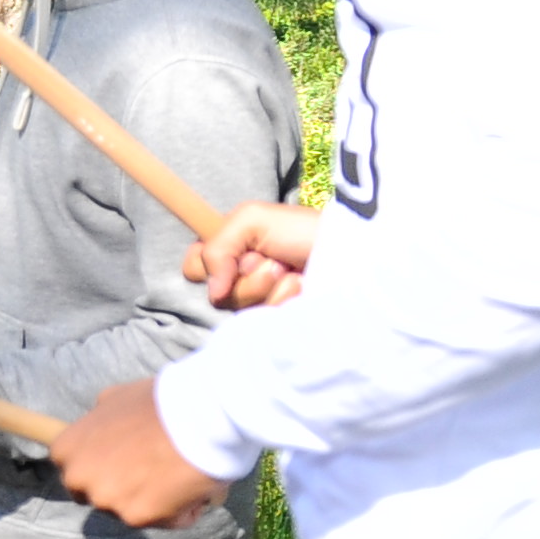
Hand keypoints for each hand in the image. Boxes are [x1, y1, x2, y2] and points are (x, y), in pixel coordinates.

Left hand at [52, 380, 223, 526]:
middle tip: (152, 472)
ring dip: (154, 501)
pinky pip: (163, 521)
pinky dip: (181, 511)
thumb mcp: (117, 398)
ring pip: (131, 510)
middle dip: (121, 490)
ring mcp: (105, 500)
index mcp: (67, 448)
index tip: (120, 465)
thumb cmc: (161, 403)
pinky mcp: (136, 517)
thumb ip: (101, 416)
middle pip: (97, 495)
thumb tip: (101, 418)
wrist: (199, 417)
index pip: (72, 471)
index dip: (98, 469)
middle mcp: (78, 477)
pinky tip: (193, 487)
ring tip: (179, 473)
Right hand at [186, 201, 319, 309]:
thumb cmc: (300, 230)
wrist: (346, 251)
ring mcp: (259, 300)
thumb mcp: (251, 220)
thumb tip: (214, 293)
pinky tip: (300, 286)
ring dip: (268, 286)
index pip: (193, 268)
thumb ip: (217, 249)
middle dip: (246, 275)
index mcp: (230, 251)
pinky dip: (283, 299)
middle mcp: (239, 276)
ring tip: (290, 271)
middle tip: (272, 261)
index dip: (206, 268)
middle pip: (216, 293)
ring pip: (240, 307)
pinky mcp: (277, 317)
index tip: (231, 258)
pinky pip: (264, 318)